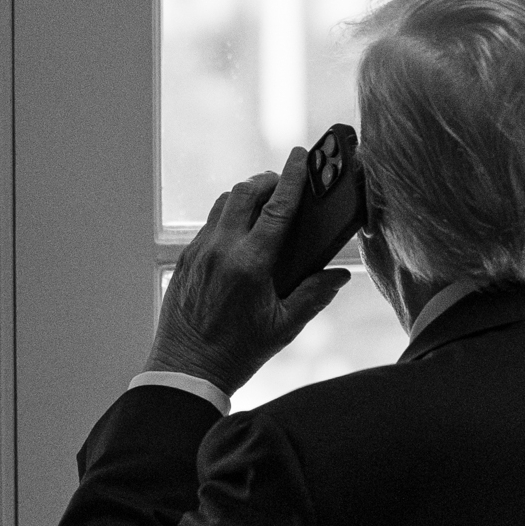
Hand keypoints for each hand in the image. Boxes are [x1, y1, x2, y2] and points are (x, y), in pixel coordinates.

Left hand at [148, 147, 350, 394]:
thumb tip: (339, 275)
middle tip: (282, 182)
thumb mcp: (283, 328)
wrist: (186, 370)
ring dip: (244, 196)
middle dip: (266, 180)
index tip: (299, 155)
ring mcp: (199, 252)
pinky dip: (227, 218)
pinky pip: (208, 225)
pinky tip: (239, 233)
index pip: (276, 207)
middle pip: (244, 192)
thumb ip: (314, 296)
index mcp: (250, 264)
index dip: (292, 176)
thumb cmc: (236, 354)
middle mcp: (221, 250)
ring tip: (262, 204)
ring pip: (222, 204)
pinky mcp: (185, 260)